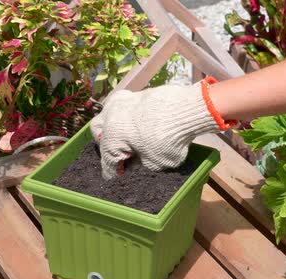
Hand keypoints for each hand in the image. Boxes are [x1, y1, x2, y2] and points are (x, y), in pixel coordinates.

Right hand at [90, 77, 235, 178]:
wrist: (187, 109)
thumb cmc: (168, 140)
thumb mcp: (154, 163)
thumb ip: (140, 163)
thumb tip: (136, 160)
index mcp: (111, 137)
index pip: (108, 159)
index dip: (112, 171)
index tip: (113, 176)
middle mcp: (111, 118)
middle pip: (99, 133)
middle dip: (105, 145)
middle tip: (119, 155)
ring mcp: (122, 102)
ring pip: (107, 116)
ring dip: (112, 128)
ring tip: (124, 137)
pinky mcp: (135, 94)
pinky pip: (122, 106)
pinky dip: (123, 116)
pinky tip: (133, 121)